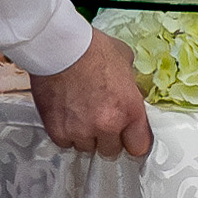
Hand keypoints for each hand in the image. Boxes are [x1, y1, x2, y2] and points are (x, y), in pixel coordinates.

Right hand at [33, 33, 153, 159]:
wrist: (59, 47)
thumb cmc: (91, 48)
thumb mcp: (125, 62)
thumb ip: (130, 86)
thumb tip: (130, 93)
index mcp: (130, 110)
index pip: (139, 147)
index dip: (132, 141)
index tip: (127, 137)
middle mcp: (108, 125)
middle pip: (110, 151)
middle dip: (106, 138)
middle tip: (98, 119)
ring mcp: (82, 131)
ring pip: (85, 148)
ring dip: (84, 135)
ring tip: (78, 113)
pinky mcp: (58, 131)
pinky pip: (64, 142)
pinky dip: (64, 132)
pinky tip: (64, 114)